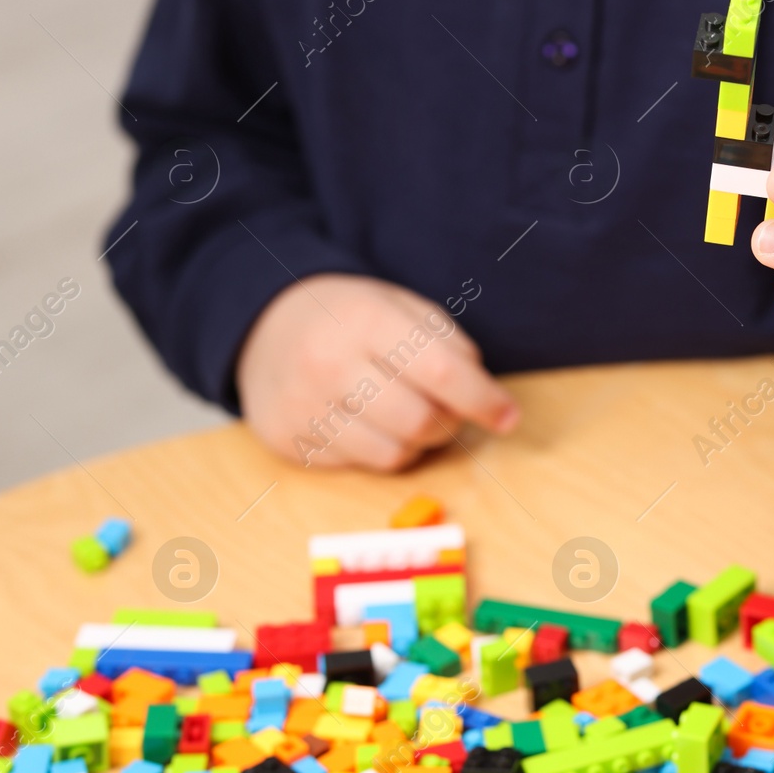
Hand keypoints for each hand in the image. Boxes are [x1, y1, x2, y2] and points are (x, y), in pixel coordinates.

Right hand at [237, 274, 518, 470]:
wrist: (265, 325)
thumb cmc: (351, 318)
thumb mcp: (402, 307)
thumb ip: (449, 345)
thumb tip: (486, 398)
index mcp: (366, 320)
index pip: (442, 372)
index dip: (484, 400)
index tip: (508, 417)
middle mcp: (329, 364)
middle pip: (421, 421)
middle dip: (451, 423)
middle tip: (450, 410)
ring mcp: (303, 406)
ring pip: (394, 453)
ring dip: (419, 442)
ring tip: (409, 414)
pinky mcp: (288, 441)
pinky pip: (363, 465)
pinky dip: (383, 450)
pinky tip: (371, 423)